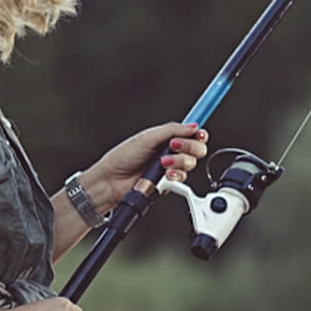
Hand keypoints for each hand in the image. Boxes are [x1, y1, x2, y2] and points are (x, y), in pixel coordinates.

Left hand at [84, 122, 208, 210]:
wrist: (112, 181)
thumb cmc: (122, 158)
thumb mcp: (148, 138)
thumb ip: (172, 130)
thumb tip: (192, 126)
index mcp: (165, 138)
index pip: (190, 133)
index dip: (198, 133)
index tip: (199, 133)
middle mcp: (170, 152)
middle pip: (196, 149)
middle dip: (189, 147)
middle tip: (174, 146)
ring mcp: (170, 168)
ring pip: (190, 164)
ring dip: (179, 162)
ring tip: (162, 163)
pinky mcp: (168, 183)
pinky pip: (182, 180)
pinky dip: (175, 176)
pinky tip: (164, 174)